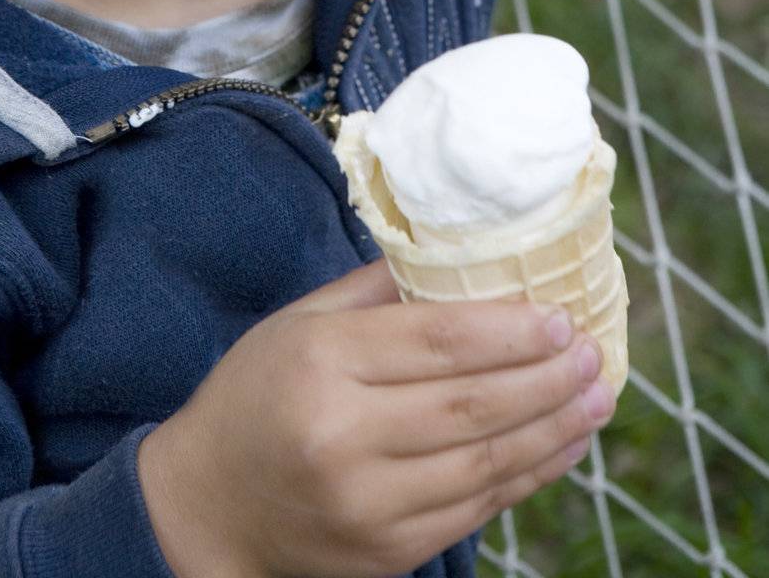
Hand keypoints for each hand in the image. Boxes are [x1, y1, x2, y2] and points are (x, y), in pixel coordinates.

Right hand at [137, 256, 613, 577]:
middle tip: (594, 352)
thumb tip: (459, 255)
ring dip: (553, 428)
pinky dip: (529, 475)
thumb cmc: (255, 396)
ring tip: (598, 394)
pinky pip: (475, 508)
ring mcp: (367, 503)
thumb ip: (374, 292)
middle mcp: (343, 435)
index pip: (435, 342)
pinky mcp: (385, 553)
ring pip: (484, 462)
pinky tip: (561, 444)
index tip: (559, 315)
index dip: (508, 331)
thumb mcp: (297, 324)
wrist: (206, 507)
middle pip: (470, 405)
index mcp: (320, 362)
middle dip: (546, 378)